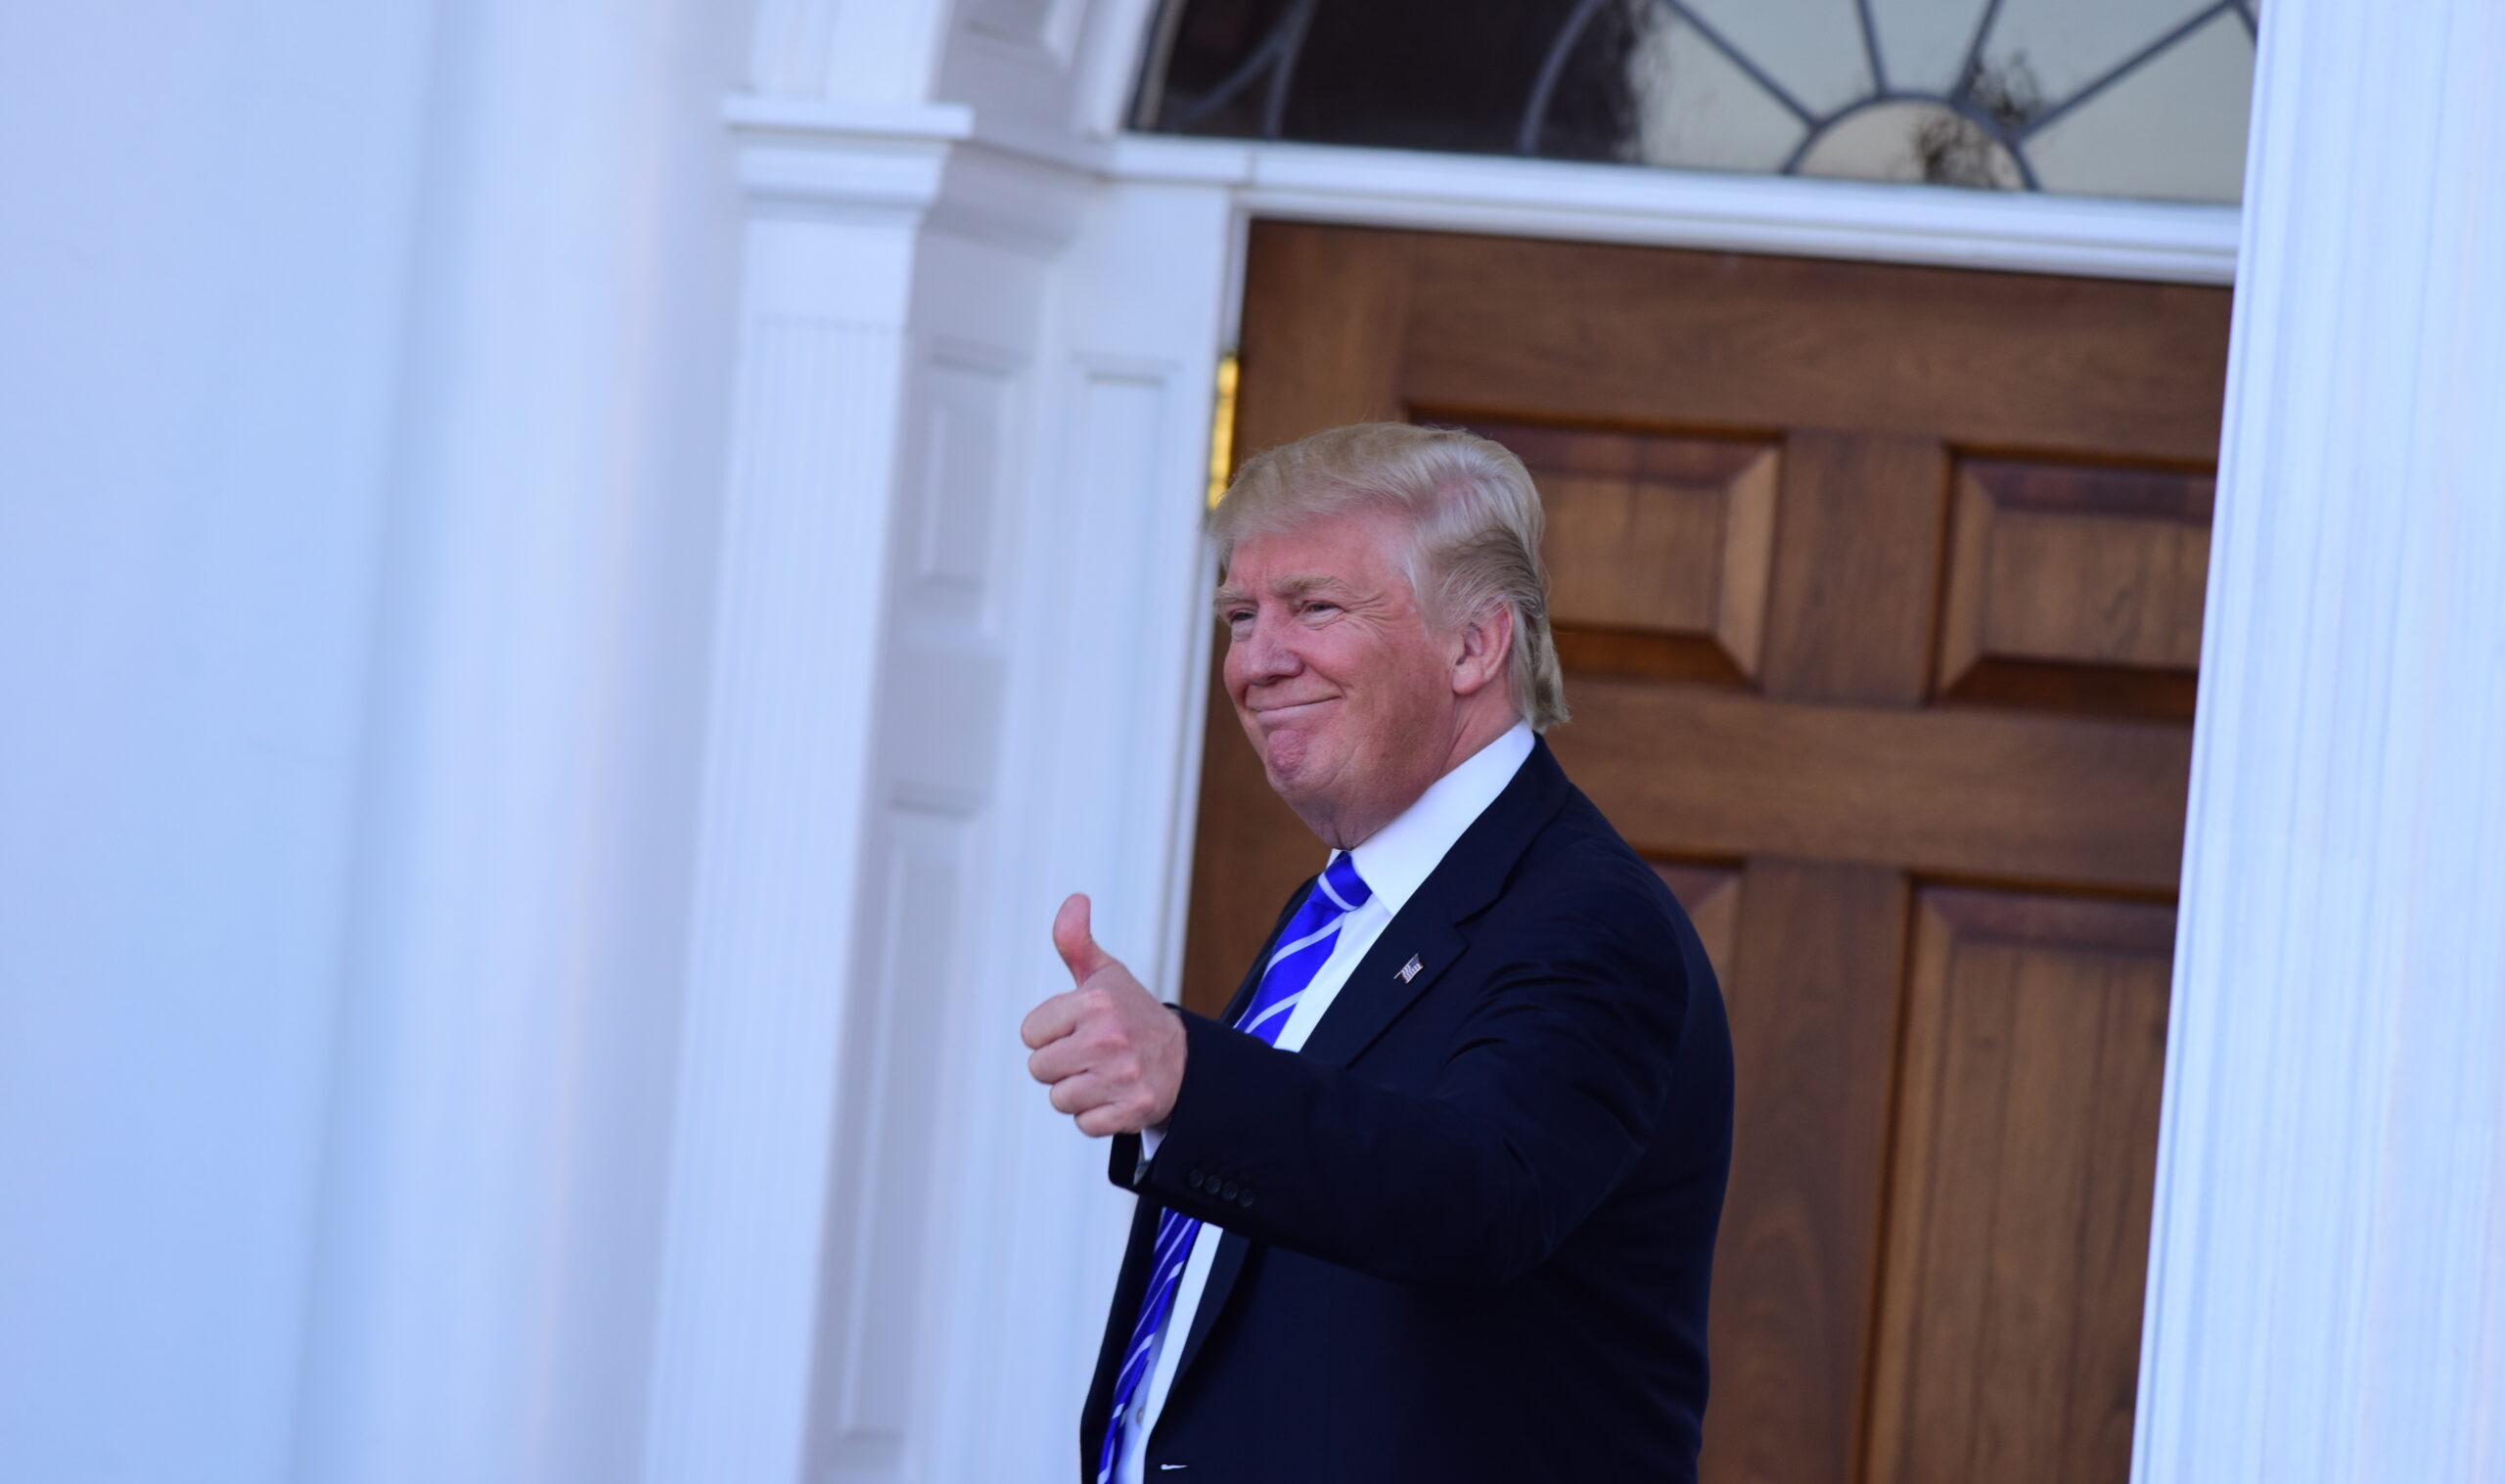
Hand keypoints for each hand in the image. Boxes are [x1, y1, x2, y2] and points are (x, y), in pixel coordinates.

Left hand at [1021, 893, 1186, 1136]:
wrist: (1186, 1060)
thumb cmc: (1133, 1014)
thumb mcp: (1105, 975)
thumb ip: (1076, 940)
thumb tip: (1075, 899)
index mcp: (1095, 1003)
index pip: (1030, 1034)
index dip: (1050, 1033)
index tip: (1078, 1028)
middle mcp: (1108, 1039)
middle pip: (1040, 1069)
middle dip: (1061, 1065)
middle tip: (1091, 1054)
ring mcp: (1121, 1077)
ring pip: (1059, 1099)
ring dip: (1078, 1092)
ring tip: (1103, 1075)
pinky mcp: (1131, 1111)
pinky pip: (1084, 1124)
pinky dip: (1096, 1116)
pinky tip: (1115, 1096)